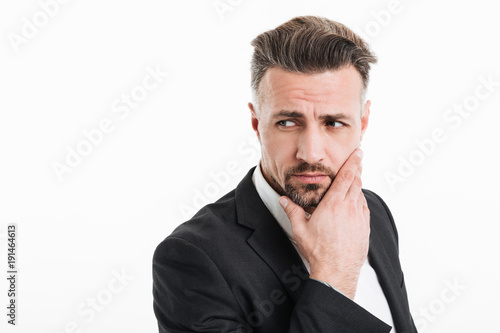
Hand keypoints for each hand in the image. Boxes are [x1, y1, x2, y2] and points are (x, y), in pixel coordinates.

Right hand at [279, 149, 369, 298]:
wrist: (337, 272)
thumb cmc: (318, 251)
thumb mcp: (300, 230)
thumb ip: (292, 211)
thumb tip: (283, 200)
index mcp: (333, 205)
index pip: (346, 177)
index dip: (353, 162)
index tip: (358, 152)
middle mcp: (349, 208)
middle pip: (356, 182)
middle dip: (357, 169)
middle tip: (358, 159)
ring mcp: (359, 218)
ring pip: (361, 194)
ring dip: (358, 185)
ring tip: (354, 180)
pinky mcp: (365, 228)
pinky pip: (364, 208)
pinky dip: (360, 200)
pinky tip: (355, 202)